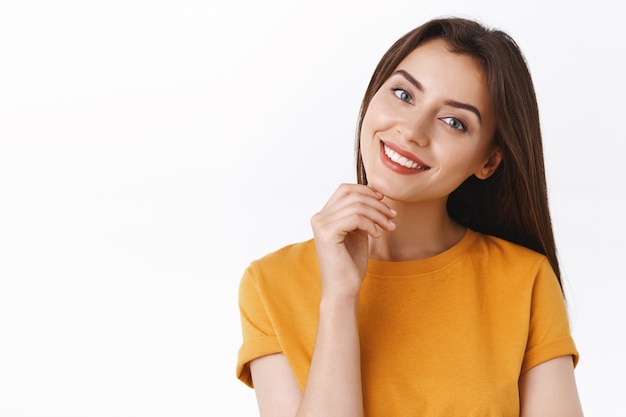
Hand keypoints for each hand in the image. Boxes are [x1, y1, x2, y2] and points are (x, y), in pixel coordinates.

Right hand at [310, 184, 396, 298]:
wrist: (343, 289)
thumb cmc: (351, 264)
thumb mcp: (358, 232)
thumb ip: (361, 214)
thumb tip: (376, 193)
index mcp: (324, 216)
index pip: (345, 189)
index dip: (366, 191)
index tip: (384, 201)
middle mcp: (319, 217)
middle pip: (353, 195)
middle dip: (377, 204)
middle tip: (392, 217)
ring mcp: (321, 225)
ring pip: (357, 206)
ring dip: (378, 215)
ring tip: (389, 228)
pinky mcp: (327, 234)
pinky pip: (356, 218)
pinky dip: (371, 224)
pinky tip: (377, 236)